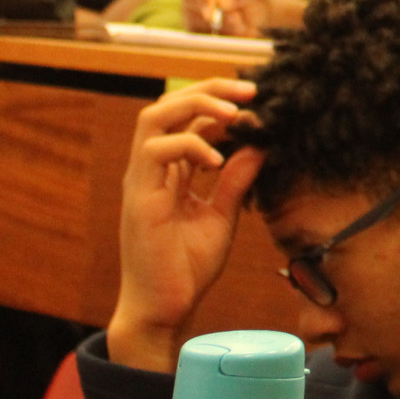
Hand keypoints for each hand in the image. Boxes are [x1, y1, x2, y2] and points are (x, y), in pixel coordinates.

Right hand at [107, 80, 263, 370]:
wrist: (164, 309)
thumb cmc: (186, 268)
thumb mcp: (222, 217)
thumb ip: (235, 181)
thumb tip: (259, 146)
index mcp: (168, 172)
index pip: (185, 118)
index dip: (218, 102)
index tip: (256, 100)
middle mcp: (150, 170)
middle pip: (166, 105)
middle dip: (208, 89)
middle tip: (248, 90)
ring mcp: (141, 182)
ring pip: (153, 117)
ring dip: (195, 106)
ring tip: (233, 113)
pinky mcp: (140, 199)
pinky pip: (155, 153)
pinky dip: (189, 146)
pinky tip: (217, 160)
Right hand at [181, 0, 283, 35]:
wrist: (256, 13)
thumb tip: (221, 0)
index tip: (217, 6)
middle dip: (214, 11)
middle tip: (236, 20)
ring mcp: (188, 5)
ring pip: (193, 16)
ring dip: (219, 25)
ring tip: (241, 24)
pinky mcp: (190, 24)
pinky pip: (195, 32)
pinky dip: (215, 35)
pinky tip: (231, 32)